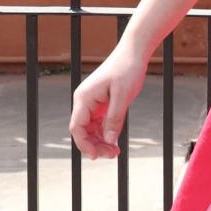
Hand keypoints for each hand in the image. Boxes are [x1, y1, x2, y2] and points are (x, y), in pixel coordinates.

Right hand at [68, 42, 148, 159]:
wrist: (134, 53)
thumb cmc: (127, 70)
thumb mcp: (122, 96)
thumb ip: (114, 119)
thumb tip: (108, 141)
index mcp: (84, 98)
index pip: (77, 127)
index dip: (84, 144)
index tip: (96, 156)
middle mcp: (85, 102)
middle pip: (83, 131)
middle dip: (95, 145)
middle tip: (112, 155)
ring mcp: (93, 103)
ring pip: (91, 129)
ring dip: (101, 142)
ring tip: (115, 152)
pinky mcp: (102, 104)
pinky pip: (99, 124)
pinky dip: (106, 134)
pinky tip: (115, 143)